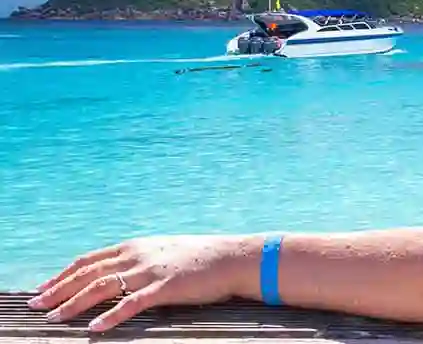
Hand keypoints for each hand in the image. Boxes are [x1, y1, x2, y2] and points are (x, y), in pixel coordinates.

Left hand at [30, 236, 253, 332]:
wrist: (235, 257)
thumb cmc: (201, 257)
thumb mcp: (164, 251)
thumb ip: (139, 260)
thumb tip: (116, 273)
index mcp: (135, 246)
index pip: (89, 260)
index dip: (62, 274)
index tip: (43, 288)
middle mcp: (138, 255)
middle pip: (88, 272)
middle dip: (58, 290)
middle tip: (35, 304)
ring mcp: (151, 271)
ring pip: (102, 286)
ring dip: (74, 303)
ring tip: (54, 318)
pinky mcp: (166, 287)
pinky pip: (132, 303)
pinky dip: (110, 316)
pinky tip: (94, 328)